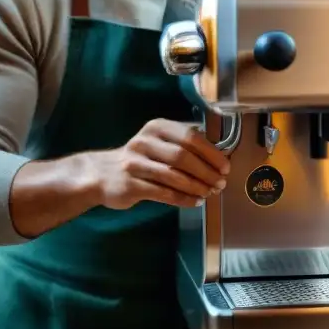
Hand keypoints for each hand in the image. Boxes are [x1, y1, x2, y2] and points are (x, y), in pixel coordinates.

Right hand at [90, 119, 230, 209]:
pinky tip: (195, 201)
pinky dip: (183, 198)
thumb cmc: (140, 159)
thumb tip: (218, 157)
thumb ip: (184, 145)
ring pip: (174, 176)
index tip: (225, 167)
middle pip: (183, 157)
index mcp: (157, 127)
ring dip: (197, 186)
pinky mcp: (130, 184)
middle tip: (220, 183)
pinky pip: (163, 193)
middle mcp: (145, 142)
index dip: (211, 153)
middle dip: (206, 172)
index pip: (190, 137)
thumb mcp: (159, 143)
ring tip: (210, 193)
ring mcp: (135, 163)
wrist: (102, 174)